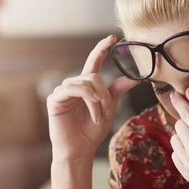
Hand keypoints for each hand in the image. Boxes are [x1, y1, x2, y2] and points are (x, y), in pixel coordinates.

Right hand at [47, 35, 139, 161]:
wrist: (79, 150)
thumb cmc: (91, 132)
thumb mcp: (109, 109)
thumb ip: (117, 92)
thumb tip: (134, 78)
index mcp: (86, 86)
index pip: (94, 62)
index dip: (101, 49)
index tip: (112, 38)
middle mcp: (73, 85)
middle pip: (94, 76)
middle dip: (105, 94)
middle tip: (107, 111)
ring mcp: (62, 91)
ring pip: (86, 82)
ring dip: (98, 100)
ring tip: (99, 116)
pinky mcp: (55, 99)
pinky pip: (74, 90)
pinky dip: (88, 102)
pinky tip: (92, 115)